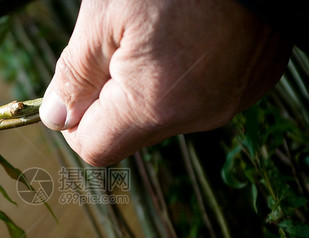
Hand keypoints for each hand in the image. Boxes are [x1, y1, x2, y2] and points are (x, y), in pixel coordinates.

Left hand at [39, 0, 291, 165]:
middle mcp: (197, 117)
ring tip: (162, 33)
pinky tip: (192, 34)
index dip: (75, 123)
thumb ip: (74, 76)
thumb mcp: (103, 17)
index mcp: (155, 106)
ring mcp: (229, 102)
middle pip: (131, 131)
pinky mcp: (251, 84)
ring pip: (165, 113)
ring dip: (149, 85)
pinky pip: (199, 96)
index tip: (77, 87)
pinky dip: (184, 75)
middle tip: (122, 43)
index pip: (96, 149)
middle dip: (113, 95)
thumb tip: (56, 118)